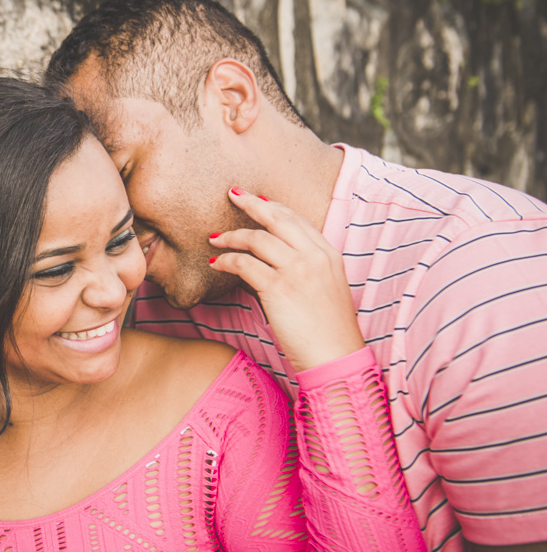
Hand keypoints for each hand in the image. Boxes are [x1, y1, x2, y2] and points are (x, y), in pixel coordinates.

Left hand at [208, 188, 364, 372]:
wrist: (336, 356)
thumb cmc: (328, 328)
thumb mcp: (326, 288)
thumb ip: (307, 267)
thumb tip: (274, 259)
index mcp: (329, 254)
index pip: (296, 219)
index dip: (273, 206)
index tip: (255, 199)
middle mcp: (315, 256)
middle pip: (277, 218)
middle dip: (251, 203)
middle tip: (231, 195)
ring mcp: (298, 270)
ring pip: (257, 239)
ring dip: (231, 236)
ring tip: (214, 239)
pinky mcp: (279, 288)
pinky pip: (244, 264)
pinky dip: (226, 261)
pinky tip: (216, 264)